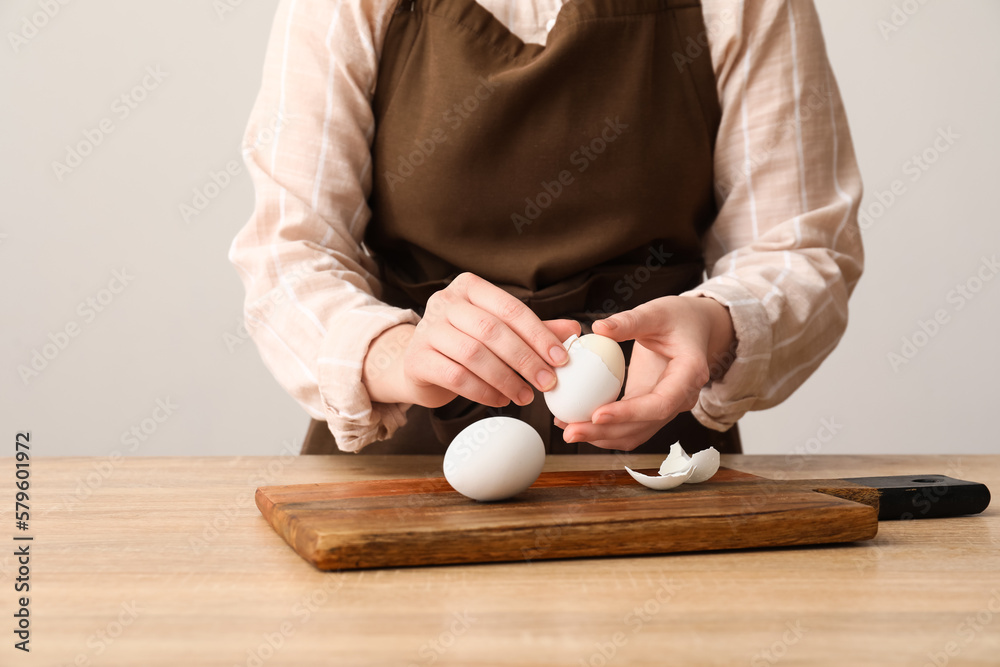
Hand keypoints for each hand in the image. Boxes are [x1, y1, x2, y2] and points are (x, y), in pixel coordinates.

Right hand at [363, 272, 580, 407]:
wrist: (421, 364)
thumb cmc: (465, 344)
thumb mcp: (500, 332)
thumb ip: (534, 330)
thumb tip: (574, 330)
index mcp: (469, 287)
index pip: (510, 308)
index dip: (538, 334)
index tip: (561, 359)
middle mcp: (445, 302)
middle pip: (492, 330)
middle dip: (525, 359)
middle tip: (548, 382)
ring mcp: (427, 329)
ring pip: (473, 354)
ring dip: (506, 379)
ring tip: (525, 396)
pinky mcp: (417, 359)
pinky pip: (456, 376)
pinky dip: (483, 391)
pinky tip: (500, 400)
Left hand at [555, 295, 735, 450]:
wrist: (694, 328)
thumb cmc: (678, 317)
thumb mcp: (655, 311)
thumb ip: (629, 321)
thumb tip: (598, 329)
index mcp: (689, 374)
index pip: (660, 403)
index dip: (629, 413)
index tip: (597, 414)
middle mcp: (681, 398)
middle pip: (644, 426)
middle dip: (605, 432)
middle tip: (570, 430)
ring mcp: (668, 407)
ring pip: (636, 433)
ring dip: (602, 436)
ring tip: (568, 429)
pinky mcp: (652, 409)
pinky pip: (630, 427)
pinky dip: (606, 430)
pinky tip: (579, 422)